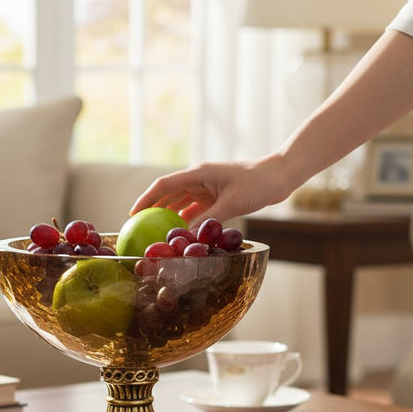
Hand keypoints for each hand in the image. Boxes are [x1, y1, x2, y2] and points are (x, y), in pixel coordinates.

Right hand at [128, 154, 295, 226]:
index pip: (164, 185)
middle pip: (168, 194)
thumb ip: (210, 220)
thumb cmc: (257, 184)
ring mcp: (207, 188)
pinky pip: (196, 210)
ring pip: (181, 203)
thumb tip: (190, 237)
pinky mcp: (216, 196)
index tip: (133, 214)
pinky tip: (182, 234)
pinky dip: (187, 220)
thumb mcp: (232, 203)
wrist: (279, 176)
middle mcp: (199, 179)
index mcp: (198, 174)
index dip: (146, 199)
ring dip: (169, 216)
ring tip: (155, 232)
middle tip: (139, 227)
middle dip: (152, 209)